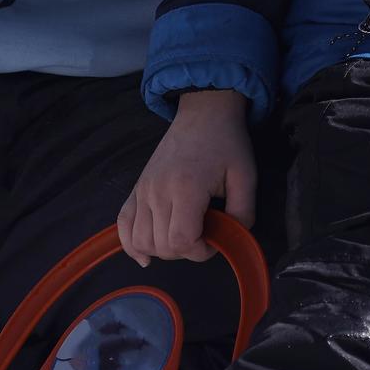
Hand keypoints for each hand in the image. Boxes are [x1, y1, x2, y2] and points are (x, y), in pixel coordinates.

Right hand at [118, 89, 255, 264]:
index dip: (200, 252)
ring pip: (141, 241)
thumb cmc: (227, 143)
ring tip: (183, 236)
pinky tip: (145, 256)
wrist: (204, 113)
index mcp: (186, 188)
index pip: (181, 241)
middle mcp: (157, 191)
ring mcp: (142, 189)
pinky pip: (122, 225)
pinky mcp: (136, 188)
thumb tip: (232, 239)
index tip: (216, 241)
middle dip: (186, 251)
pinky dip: (130, 245)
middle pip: (161, 245)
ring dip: (163, 250)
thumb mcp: (246, 176)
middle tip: (204, 235)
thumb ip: (243, 213)